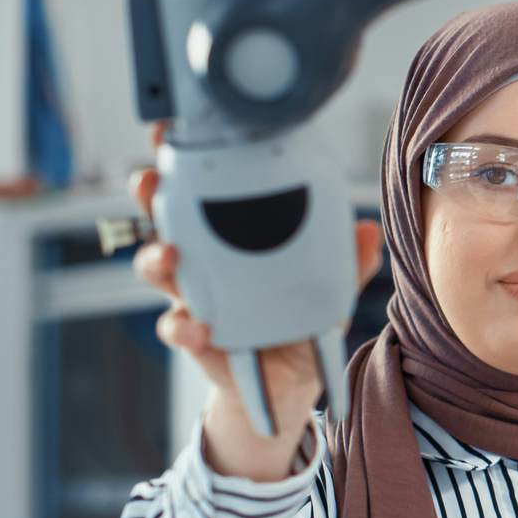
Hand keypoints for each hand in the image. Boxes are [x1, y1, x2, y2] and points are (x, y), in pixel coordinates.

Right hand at [131, 131, 382, 479]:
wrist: (290, 384)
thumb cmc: (301, 321)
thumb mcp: (328, 291)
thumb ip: (347, 264)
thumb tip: (368, 230)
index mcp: (232, 236)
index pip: (202, 189)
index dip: (182, 159)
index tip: (169, 133)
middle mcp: (204, 262)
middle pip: (163, 218)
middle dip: (150, 197)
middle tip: (150, 182)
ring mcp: (193, 298)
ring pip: (158, 269)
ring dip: (156, 258)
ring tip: (170, 256)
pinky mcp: (196, 339)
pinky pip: (177, 330)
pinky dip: (183, 328)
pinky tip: (198, 327)